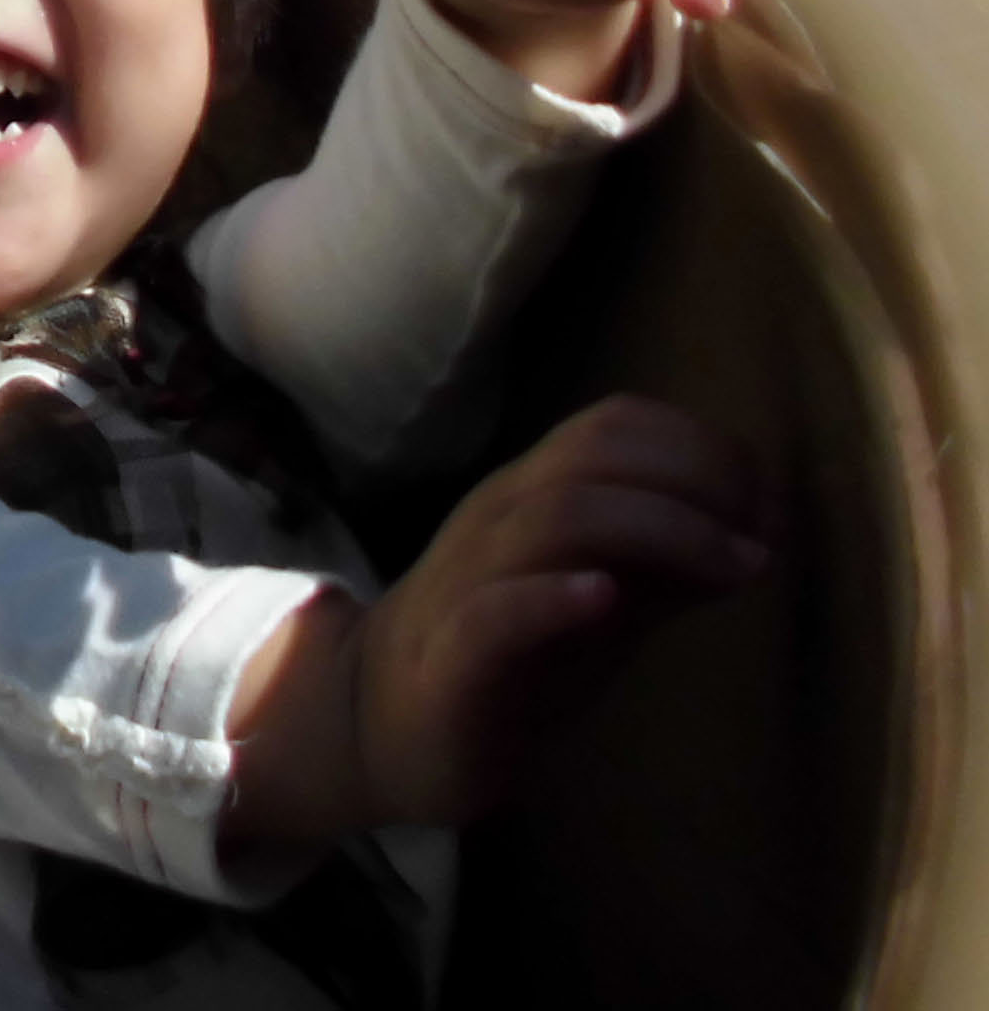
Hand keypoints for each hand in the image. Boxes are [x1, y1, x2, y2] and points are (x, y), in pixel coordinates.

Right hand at [228, 394, 766, 849]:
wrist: (383, 723)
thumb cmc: (509, 655)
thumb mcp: (604, 596)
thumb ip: (669, 561)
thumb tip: (761, 527)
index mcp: (531, 494)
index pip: (612, 425)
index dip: (701, 448)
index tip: (766, 505)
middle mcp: (497, 520)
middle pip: (593, 455)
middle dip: (696, 482)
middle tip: (761, 540)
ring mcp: (469, 583)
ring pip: (555, 516)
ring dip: (662, 530)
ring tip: (731, 569)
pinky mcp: (454, 662)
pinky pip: (496, 612)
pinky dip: (554, 595)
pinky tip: (606, 598)